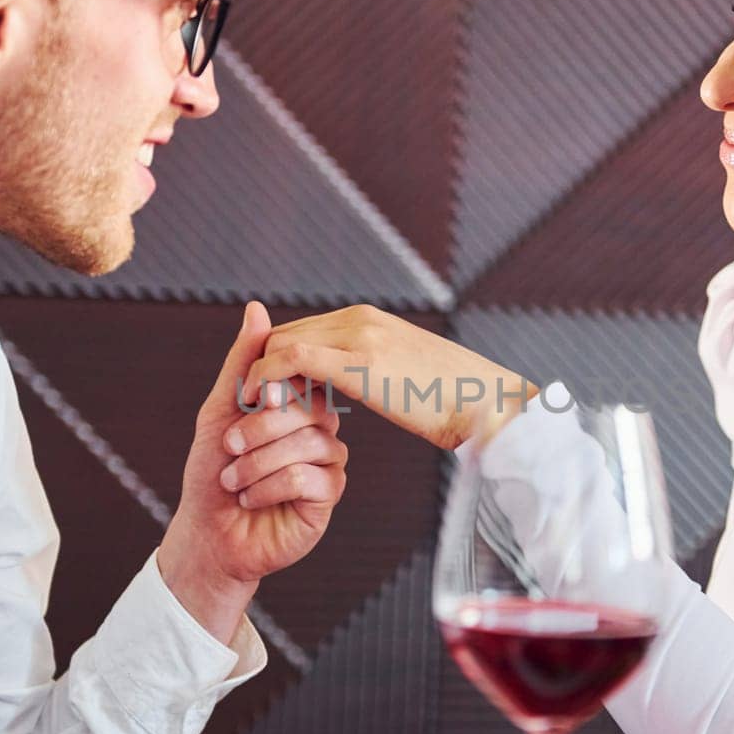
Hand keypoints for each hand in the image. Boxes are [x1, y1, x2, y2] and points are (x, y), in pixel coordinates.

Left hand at [159, 302, 348, 644]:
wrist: (210, 532)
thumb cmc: (213, 472)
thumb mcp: (221, 410)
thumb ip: (244, 363)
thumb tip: (256, 308)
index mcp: (297, 404)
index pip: (303, 377)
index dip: (273, 389)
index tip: (243, 405)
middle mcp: (319, 428)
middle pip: (308, 409)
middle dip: (258, 430)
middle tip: (229, 449)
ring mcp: (327, 461)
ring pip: (309, 443)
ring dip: (258, 463)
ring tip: (233, 480)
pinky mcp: (328, 495)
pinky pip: (310, 478)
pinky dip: (269, 487)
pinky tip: (251, 498)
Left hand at [242, 305, 537, 450]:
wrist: (489, 404)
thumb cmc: (456, 401)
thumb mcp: (409, 378)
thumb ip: (376, 371)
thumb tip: (368, 384)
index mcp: (368, 322)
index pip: (300, 333)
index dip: (273, 364)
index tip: (259, 399)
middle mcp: (359, 320)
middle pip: (283, 335)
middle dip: (258, 370)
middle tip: (244, 407)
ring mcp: (359, 336)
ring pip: (281, 343)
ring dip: (258, 377)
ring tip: (249, 413)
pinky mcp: (360, 361)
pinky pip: (292, 360)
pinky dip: (268, 381)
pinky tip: (264, 410)